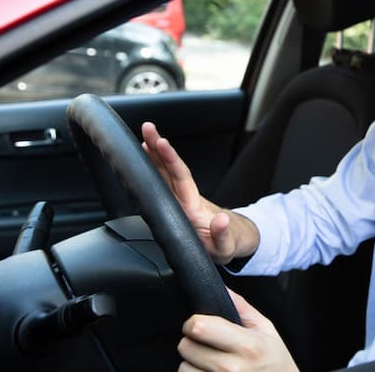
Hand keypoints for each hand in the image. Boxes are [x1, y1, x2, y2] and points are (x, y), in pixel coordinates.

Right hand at [141, 122, 258, 263]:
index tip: (160, 142)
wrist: (231, 242)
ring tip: (143, 137)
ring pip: (165, 174)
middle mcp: (185, 199)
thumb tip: (222, 220)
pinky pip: (163, 182)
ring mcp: (180, 200)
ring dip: (154, 155)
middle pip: (170, 169)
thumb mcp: (226, 247)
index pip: (180, 177)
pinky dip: (154, 170)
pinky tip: (147, 160)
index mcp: (193, 206)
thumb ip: (222, 234)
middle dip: (158, 147)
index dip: (170, 160)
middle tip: (147, 127)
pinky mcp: (176, 204)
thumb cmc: (226, 244)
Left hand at [178, 289, 297, 371]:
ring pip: (183, 368)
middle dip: (192, 342)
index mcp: (247, 345)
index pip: (199, 327)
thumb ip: (241, 307)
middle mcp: (232, 368)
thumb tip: (221, 288)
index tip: (200, 323)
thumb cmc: (275, 362)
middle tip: (208, 345)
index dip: (194, 322)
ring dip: (192, 363)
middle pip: (186, 347)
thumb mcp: (266, 330)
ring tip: (211, 362)